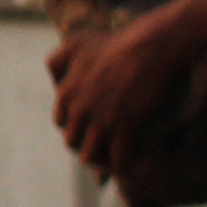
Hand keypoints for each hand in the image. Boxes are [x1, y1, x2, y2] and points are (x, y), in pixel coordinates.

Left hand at [48, 0, 206, 176]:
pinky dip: (123, 164)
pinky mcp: (126, 125)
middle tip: (105, 145)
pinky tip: (132, 162)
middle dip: (86, 144)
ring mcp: (101, 118)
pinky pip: (118, 158)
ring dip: (101, 161)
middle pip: (72, 141)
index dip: (76, 125)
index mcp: (66, 91)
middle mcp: (79, 108)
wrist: (152, 45)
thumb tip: (54, 84)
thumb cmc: (119, 42)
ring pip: (90, 155)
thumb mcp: (75, 43)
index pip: (61, 121)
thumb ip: (57, 61)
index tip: (92, 126)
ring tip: (115, 159)